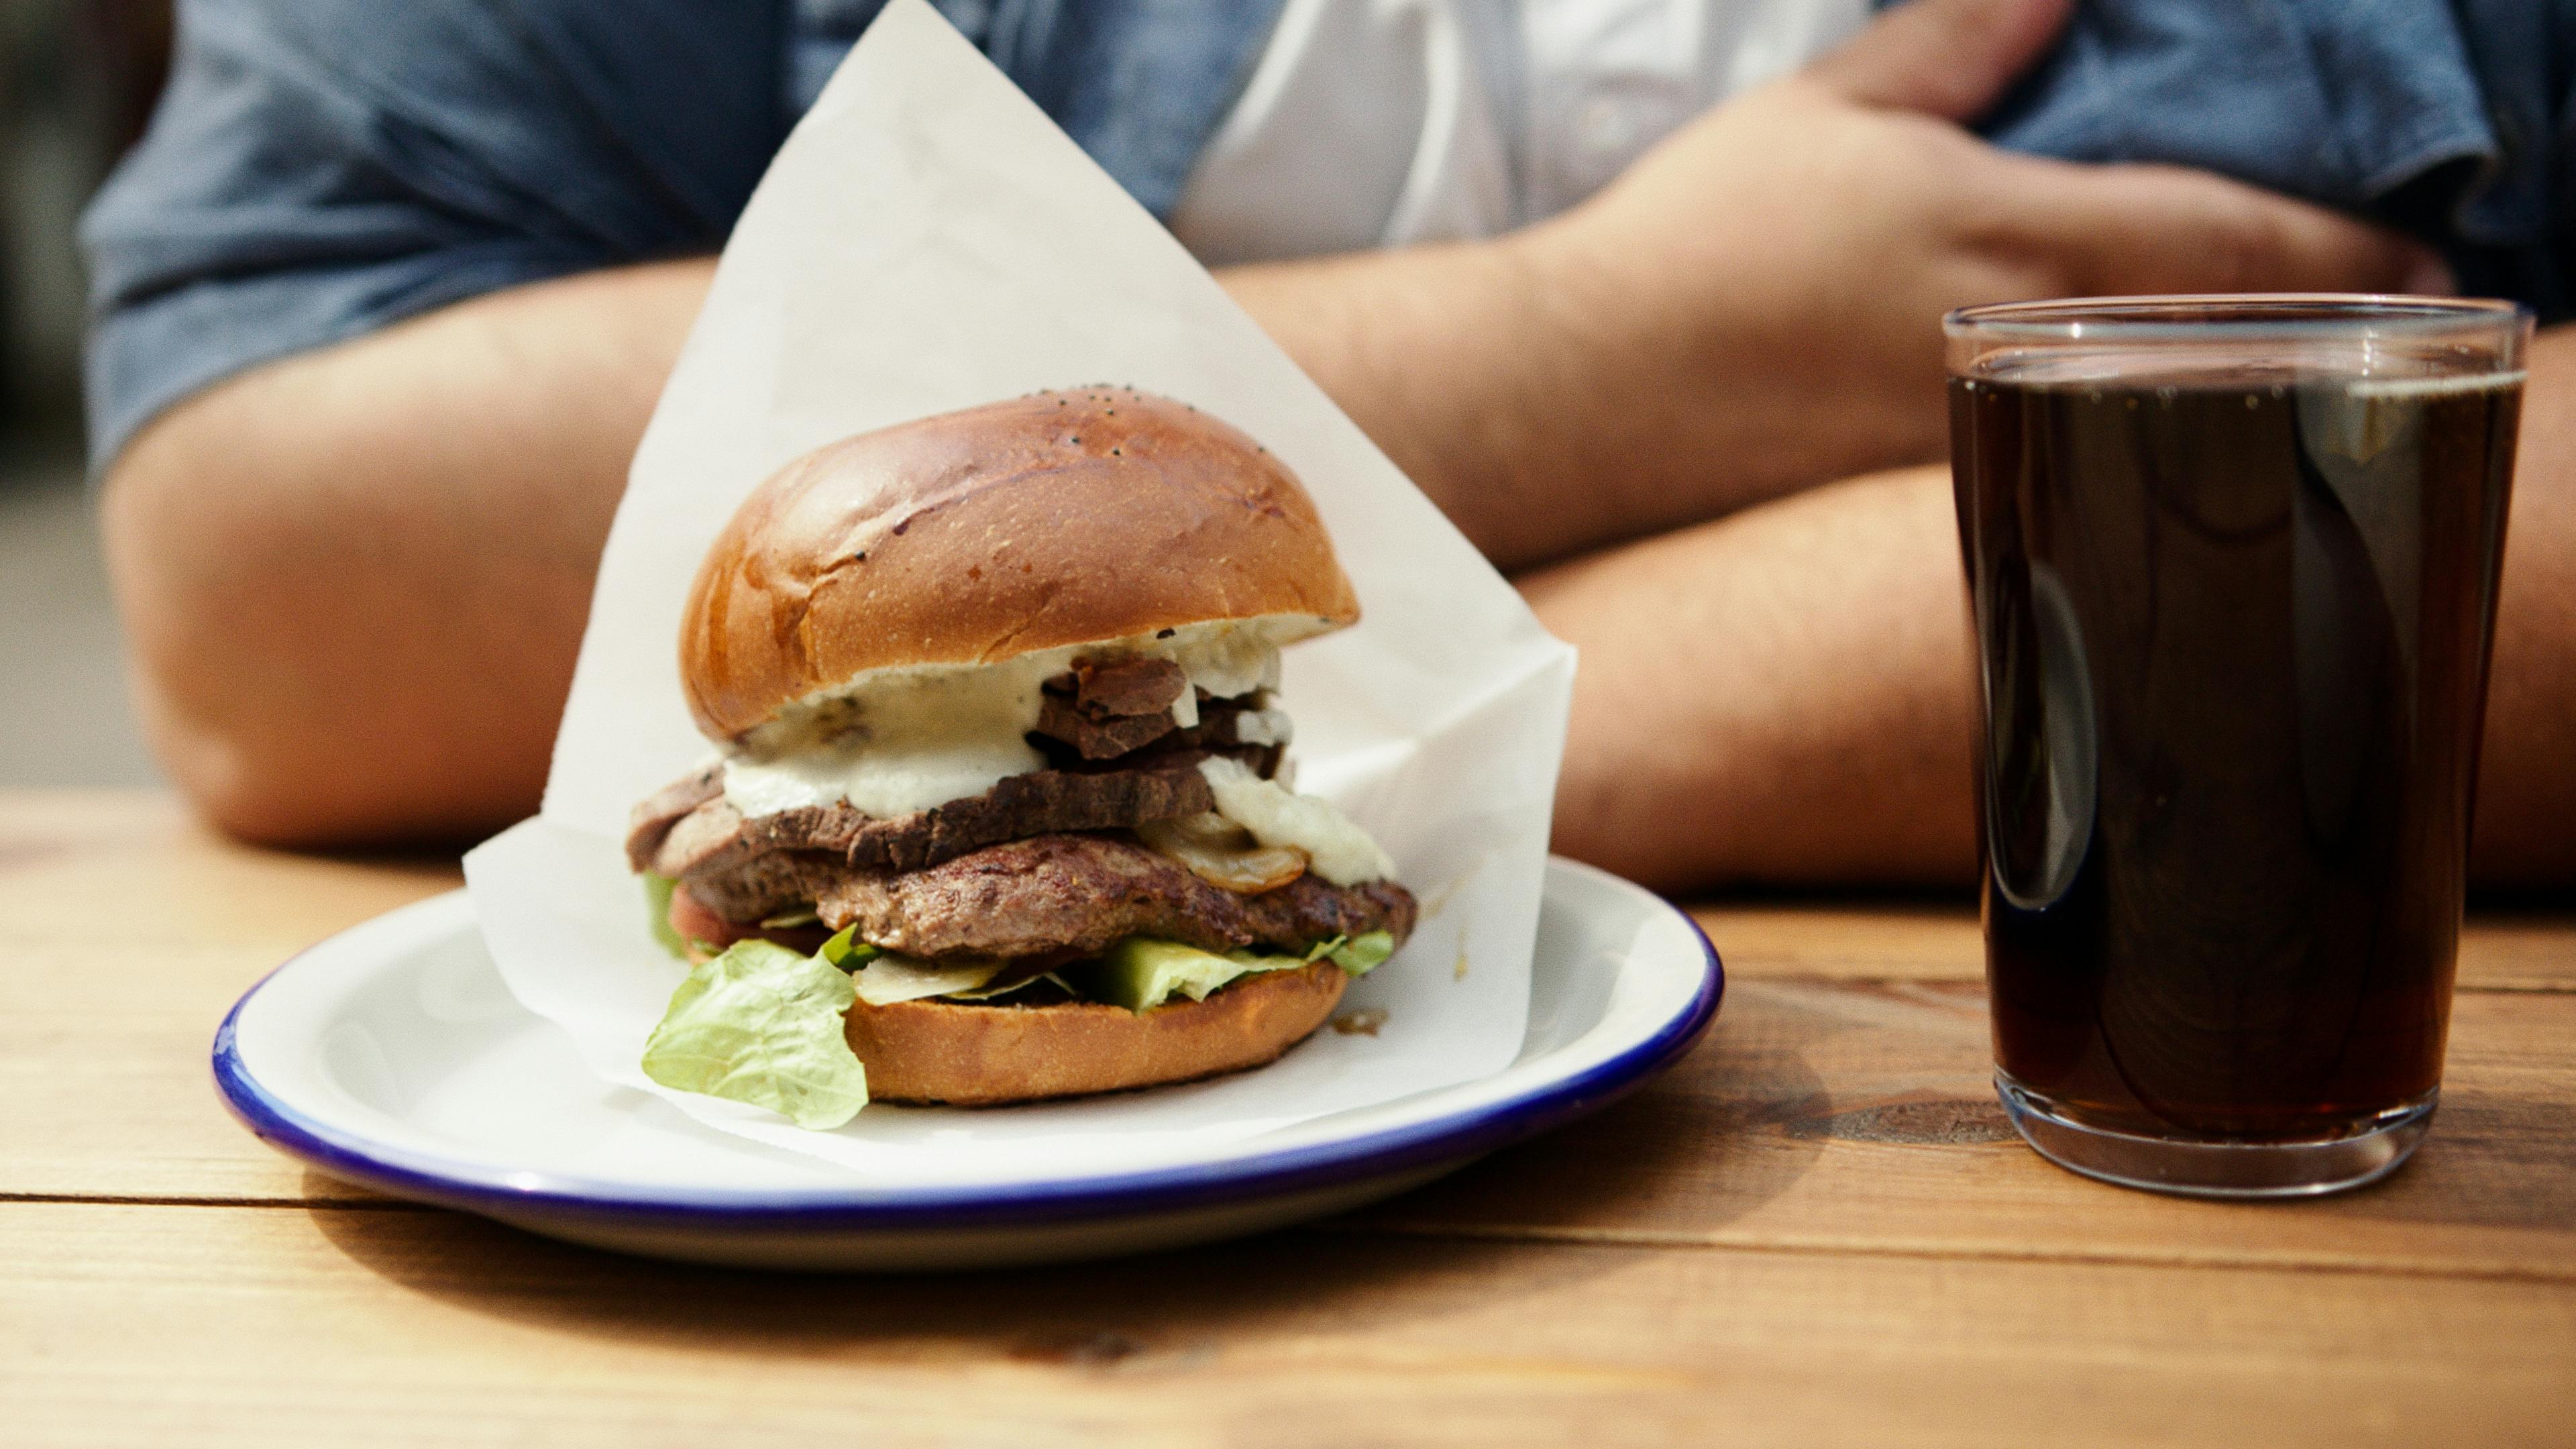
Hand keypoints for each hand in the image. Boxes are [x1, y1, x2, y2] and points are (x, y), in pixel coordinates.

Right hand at [1511, 0, 2448, 541]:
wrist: (1599, 393)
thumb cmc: (1707, 242)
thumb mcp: (1834, 106)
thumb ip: (1967, 37)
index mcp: (2025, 239)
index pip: (2239, 240)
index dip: (2352, 248)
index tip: (2429, 249)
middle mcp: (2033, 350)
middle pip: (2232, 337)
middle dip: (2337, 323)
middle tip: (2403, 308)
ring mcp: (1995, 430)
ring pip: (2168, 404)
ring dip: (2256, 378)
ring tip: (2306, 357)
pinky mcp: (1938, 481)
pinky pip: (2086, 449)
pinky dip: (2155, 422)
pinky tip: (2156, 410)